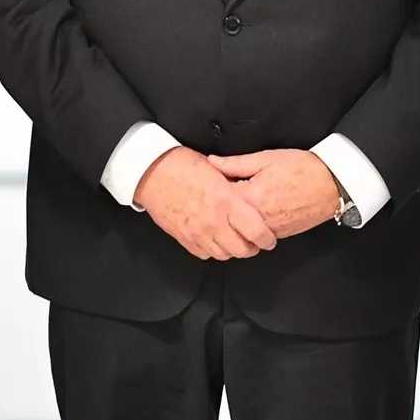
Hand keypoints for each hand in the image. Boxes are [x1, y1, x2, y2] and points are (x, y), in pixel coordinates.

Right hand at [134, 147, 277, 260]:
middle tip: (254, 240)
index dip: (267, 239)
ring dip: (232, 250)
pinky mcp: (184, 238)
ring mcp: (197, 232)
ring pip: (224, 255)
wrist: (150, 172)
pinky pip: (205, 254)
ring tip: (234, 239)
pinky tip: (214, 238)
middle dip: (252, 247)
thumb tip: (251, 195)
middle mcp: (213, 221)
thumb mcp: (216, 169)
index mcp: (226, 201)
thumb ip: (235, 186)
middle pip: (242, 250)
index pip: (256, 231)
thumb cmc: (182, 165)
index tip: (269, 238)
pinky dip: (213, 249)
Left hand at [207, 149, 340, 239]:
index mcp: (252, 198)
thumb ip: (235, 163)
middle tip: (208, 199)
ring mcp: (270, 230)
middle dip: (216, 210)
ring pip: (240, 232)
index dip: (208, 191)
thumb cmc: (302, 168)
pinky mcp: (279, 234)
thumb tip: (212, 162)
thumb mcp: (266, 159)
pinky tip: (245, 216)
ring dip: (231, 221)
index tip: (201, 184)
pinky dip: (247, 228)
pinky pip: (256, 235)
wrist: (333, 185)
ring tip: (226, 208)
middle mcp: (258, 219)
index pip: (219, 200)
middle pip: (226, 220)